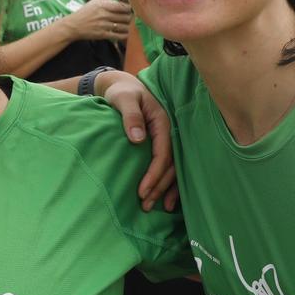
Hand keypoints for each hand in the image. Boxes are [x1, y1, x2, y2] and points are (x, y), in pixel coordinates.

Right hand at [68, 0, 132, 43]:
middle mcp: (105, 15)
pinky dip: (124, 35)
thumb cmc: (84, 12)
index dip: (129, 8)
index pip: (122, 6)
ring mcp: (104, 25)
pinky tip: (126, 34)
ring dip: (128, 27)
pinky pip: (117, 35)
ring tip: (129, 26)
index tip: (130, 10)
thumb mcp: (93, 2)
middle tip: (131, 18)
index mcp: (103, 5)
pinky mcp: (103, 34)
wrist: (74, 26)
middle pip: (124, 17)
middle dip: (130, 18)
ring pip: (123, 26)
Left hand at [93, 71, 177, 210]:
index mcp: (163, 122)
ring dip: (164, 189)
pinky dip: (167, 184)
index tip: (142, 191)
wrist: (123, 87)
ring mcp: (166, 140)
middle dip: (159, 186)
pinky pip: (168, 166)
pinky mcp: (161, 144)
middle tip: (145, 205)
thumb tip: (138, 139)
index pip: (163, 153)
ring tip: (152, 207)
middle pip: (170, 165)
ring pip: (172, 169)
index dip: (154, 174)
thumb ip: (130, 116)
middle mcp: (168, 133)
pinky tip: (164, 201)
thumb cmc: (122, 92)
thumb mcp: (123, 99)